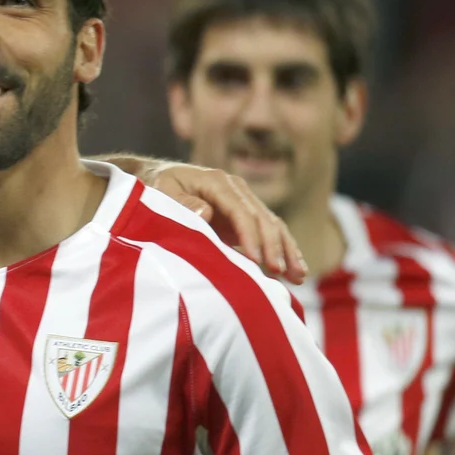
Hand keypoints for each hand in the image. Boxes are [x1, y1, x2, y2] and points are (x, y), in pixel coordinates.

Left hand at [141, 161, 306, 283]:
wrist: (157, 177)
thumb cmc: (156, 188)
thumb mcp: (160, 192)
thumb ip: (181, 203)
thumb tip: (207, 213)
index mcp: (217, 182)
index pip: (241, 211)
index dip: (251, 236)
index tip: (257, 261)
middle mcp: (236, 189)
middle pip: (263, 219)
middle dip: (274, 247)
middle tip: (282, 273)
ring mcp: (244, 201)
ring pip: (273, 226)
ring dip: (287, 251)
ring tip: (299, 276)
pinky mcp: (245, 215)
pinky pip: (269, 232)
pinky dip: (283, 250)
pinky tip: (294, 270)